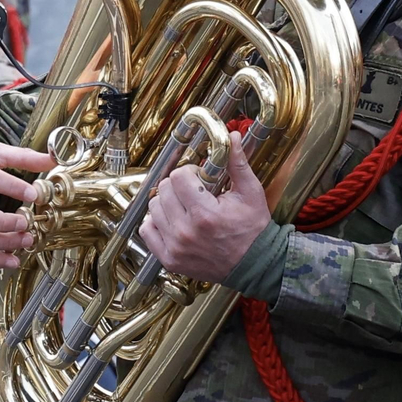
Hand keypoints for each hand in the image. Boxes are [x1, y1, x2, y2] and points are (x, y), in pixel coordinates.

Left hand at [137, 135, 270, 286]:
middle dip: (179, 186)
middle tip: (195, 193)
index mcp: (205, 214)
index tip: (201, 180)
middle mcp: (186, 231)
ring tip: (186, 208)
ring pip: (153, 208)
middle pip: (163, 190)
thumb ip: (237, 164)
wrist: (255, 265)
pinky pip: (146, 230)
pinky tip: (173, 221)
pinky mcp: (169, 259)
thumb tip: (231, 137)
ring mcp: (175, 247)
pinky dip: (156, 223)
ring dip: (167, 203)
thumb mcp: (250, 193)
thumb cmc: (253, 229)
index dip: (190, 173)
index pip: (178, 176)